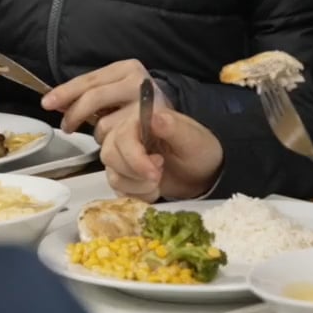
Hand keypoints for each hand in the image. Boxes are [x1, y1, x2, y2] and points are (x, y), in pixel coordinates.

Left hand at [40, 59, 168, 134]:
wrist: (179, 130)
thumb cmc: (139, 110)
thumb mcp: (113, 95)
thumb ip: (87, 95)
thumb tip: (53, 101)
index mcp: (127, 68)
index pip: (89, 80)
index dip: (66, 92)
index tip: (47, 103)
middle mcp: (138, 81)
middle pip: (93, 98)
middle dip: (74, 115)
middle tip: (66, 128)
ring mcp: (146, 105)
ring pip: (104, 124)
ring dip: (99, 134)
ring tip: (107, 135)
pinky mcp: (151, 130)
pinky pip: (117, 141)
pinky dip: (113, 145)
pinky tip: (120, 143)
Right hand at [100, 107, 223, 201]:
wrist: (201, 174)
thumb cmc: (198, 151)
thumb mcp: (193, 139)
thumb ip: (174, 128)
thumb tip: (155, 117)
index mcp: (141, 120)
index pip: (123, 136)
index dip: (135, 158)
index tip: (157, 171)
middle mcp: (126, 136)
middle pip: (110, 155)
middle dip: (136, 173)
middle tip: (159, 176)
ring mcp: (122, 157)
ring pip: (113, 175)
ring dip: (137, 186)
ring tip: (159, 182)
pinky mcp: (123, 176)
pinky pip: (118, 190)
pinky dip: (136, 196)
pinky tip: (153, 190)